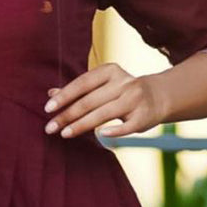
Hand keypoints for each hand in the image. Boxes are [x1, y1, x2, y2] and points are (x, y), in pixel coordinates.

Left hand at [43, 62, 165, 139]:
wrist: (159, 96)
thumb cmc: (122, 91)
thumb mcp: (102, 85)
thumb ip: (78, 90)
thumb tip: (50, 93)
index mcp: (110, 71)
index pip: (82, 83)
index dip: (64, 96)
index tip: (47, 109)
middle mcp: (123, 83)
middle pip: (90, 101)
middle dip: (67, 115)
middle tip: (49, 128)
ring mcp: (135, 99)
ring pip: (104, 113)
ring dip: (82, 125)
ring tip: (64, 134)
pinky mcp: (144, 116)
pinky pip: (127, 126)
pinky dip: (114, 130)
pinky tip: (99, 135)